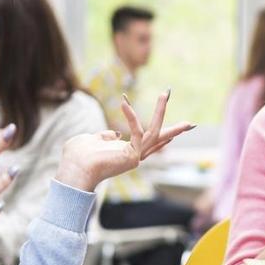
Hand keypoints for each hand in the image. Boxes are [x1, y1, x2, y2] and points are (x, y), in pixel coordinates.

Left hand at [55, 90, 192, 191]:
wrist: (73, 171)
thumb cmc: (77, 157)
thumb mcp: (92, 141)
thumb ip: (104, 136)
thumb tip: (115, 133)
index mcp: (125, 155)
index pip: (148, 144)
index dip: (162, 139)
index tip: (174, 136)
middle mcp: (134, 157)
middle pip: (159, 140)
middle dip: (175, 129)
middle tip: (191, 123)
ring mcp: (134, 157)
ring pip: (155, 133)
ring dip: (160, 111)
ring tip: (165, 93)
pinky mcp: (131, 155)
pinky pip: (137, 131)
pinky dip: (131, 116)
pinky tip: (124, 102)